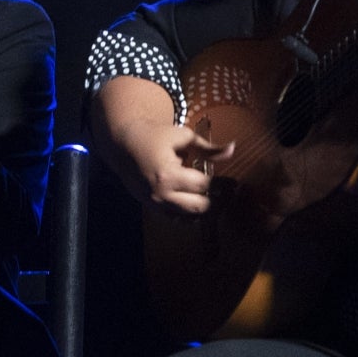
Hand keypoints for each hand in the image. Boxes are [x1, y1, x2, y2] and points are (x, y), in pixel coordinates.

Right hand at [115, 116, 234, 216]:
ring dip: (201, 209)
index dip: (220, 183)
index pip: (203, 185)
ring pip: (188, 218)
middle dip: (213, 199)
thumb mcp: (182, 137)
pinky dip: (188, 213)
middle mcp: (161, 193)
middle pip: (199, 206)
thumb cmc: (155, 136)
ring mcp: (155, 203)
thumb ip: (208, 148)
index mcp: (168, 174)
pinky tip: (195, 202)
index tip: (231, 182)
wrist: (123, 145)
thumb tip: (233, 150)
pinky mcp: (152, 208)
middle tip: (223, 192)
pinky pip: (176, 220)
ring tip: (211, 197)